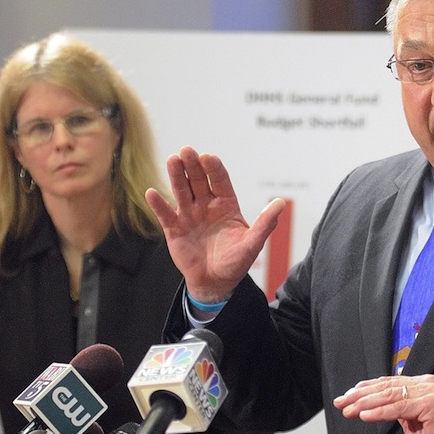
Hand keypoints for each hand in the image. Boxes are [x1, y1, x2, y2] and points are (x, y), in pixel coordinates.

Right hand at [145, 146, 284, 300]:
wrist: (215, 282)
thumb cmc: (235, 261)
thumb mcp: (252, 243)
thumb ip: (265, 223)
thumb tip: (280, 203)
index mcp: (226, 205)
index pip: (220, 181)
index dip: (214, 169)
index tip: (208, 157)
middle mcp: (206, 205)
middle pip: (198, 180)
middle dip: (193, 165)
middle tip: (187, 151)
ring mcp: (189, 215)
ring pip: (181, 191)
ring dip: (176, 176)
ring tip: (172, 160)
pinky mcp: (174, 228)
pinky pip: (165, 213)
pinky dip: (158, 204)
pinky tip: (152, 193)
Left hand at [333, 374, 433, 433]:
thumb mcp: (411, 420)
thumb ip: (396, 408)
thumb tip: (373, 404)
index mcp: (421, 384)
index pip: (388, 383)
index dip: (365, 389)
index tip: (347, 396)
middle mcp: (426, 383)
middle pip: (386, 386)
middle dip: (360, 395)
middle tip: (342, 402)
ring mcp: (429, 391)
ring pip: (390, 394)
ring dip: (365, 403)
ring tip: (349, 409)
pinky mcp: (431, 403)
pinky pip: (398, 407)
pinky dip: (379, 412)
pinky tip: (364, 415)